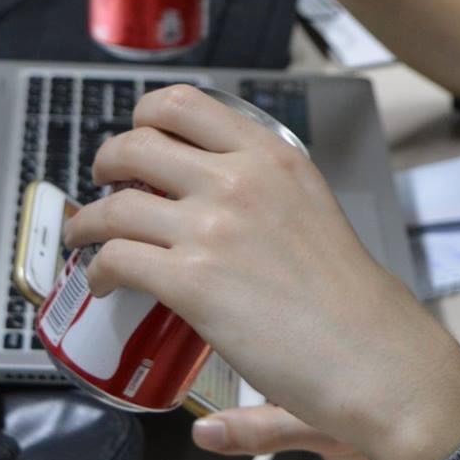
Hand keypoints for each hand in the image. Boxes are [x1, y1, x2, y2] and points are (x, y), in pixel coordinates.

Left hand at [65, 87, 459, 459]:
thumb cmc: (351, 298)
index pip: (184, 104)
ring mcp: (213, 229)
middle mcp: (240, 180)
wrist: (373, 354)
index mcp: (271, 156)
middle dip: (107, 162)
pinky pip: (117, 259)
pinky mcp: (193, 282)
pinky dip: (98, 269)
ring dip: (88, 221)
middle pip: (136, 144)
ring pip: (115, 205)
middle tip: (104, 183)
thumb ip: (267, 190)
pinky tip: (103, 282)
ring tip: (86, 236)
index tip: (138, 135)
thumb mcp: (311, 208)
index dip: (145, 117)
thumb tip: (223, 193)